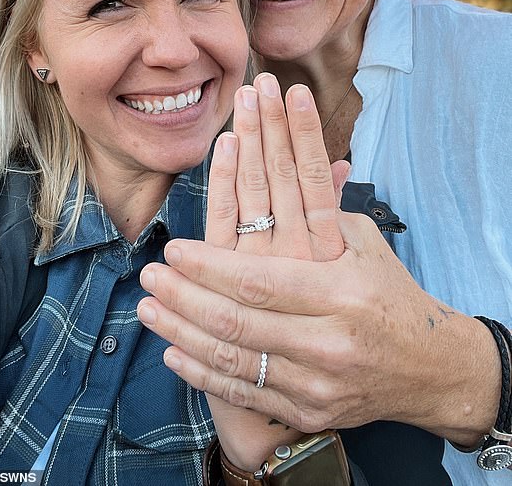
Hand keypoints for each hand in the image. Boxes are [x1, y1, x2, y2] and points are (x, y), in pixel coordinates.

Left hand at [139, 214, 499, 447]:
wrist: (428, 367)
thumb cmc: (389, 292)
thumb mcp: (363, 242)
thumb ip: (317, 210)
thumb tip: (269, 164)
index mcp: (341, 293)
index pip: (259, 281)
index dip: (209, 267)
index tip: (174, 250)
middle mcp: (328, 343)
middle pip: (237, 322)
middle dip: (184, 298)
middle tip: (148, 276)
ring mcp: (318, 385)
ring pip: (233, 361)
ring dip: (182, 333)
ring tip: (148, 309)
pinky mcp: (310, 412)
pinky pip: (246, 395)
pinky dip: (204, 375)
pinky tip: (174, 353)